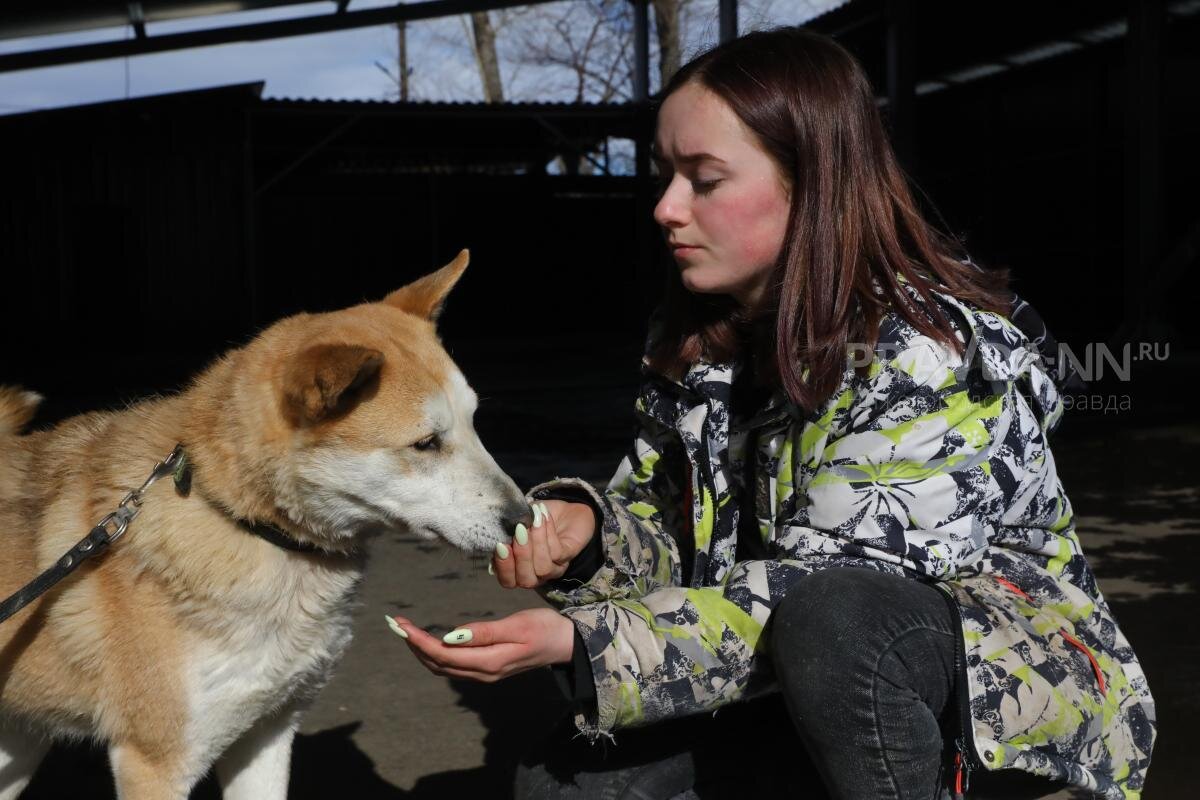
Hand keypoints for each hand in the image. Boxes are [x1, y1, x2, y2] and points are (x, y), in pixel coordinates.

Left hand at [386, 608, 574, 682]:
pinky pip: (452, 665)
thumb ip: (485, 632)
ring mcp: (484, 673)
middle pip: (437, 663)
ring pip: (442, 667)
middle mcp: (482, 672)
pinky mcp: (487, 668)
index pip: (442, 654)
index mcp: (488, 662)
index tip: (401, 624)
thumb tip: (451, 636)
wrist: (566, 645)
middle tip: (395, 623)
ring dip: (421, 650)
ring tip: (405, 630)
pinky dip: (434, 653)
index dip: (418, 641)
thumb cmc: (544, 629)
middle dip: (413, 645)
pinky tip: (428, 641)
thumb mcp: (517, 625)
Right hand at [493, 500, 595, 588]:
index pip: (507, 580)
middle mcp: (536, 574)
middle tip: (519, 531)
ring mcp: (554, 568)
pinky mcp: (569, 556)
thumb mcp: (516, 522)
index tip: (501, 546)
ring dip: (537, 542)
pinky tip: (543, 516)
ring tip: (534, 519)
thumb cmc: (534, 517)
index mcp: (518, 569)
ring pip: (543, 567)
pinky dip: (548, 532)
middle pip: (526, 580)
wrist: (564, 508)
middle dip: (521, 556)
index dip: (503, 567)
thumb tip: (496, 534)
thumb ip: (505, 531)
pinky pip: (557, 552)